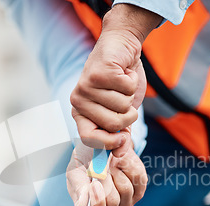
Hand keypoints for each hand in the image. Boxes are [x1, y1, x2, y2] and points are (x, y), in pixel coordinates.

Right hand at [66, 139, 147, 205]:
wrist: (100, 150)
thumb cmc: (84, 163)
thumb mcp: (74, 172)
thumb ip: (78, 187)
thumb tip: (83, 204)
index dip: (97, 202)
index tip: (94, 183)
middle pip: (112, 201)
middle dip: (105, 179)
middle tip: (99, 167)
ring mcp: (126, 202)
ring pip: (125, 189)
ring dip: (116, 171)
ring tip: (108, 166)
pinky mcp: (139, 190)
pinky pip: (138, 178)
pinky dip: (127, 165)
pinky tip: (119, 164)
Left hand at [70, 4, 160, 156]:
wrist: (122, 47)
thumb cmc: (121, 83)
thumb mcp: (120, 112)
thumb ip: (121, 133)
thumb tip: (121, 155)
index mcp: (80, 113)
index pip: (89, 139)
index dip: (109, 142)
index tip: (124, 137)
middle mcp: (78, 100)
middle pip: (113, 124)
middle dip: (128, 114)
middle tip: (124, 98)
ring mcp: (86, 85)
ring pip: (122, 106)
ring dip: (130, 95)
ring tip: (122, 83)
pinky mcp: (99, 72)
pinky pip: (127, 89)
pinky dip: (132, 81)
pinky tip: (123, 72)